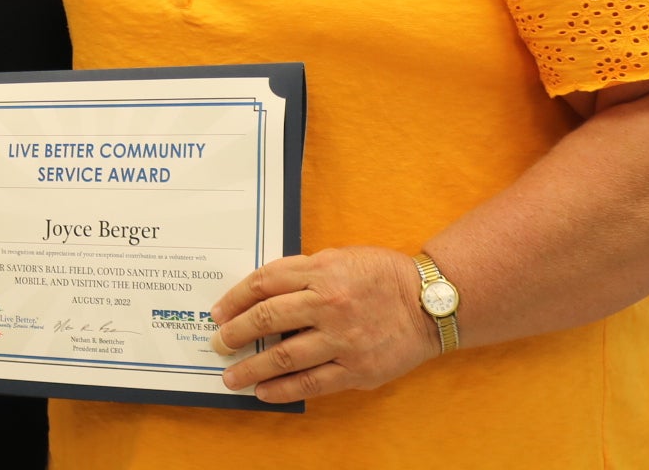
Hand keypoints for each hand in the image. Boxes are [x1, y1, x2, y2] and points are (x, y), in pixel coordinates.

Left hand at [208, 245, 437, 402]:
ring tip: (231, 376)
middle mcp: (328, 303)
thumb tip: (261, 293)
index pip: (263, 283)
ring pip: (283, 357)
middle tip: (217, 344)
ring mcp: (342, 339)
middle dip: (235, 333)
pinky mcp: (357, 369)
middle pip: (267, 319)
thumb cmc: (383, 276)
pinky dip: (283, 389)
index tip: (218, 313)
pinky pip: (311, 382)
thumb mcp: (339, 257)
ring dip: (250, 368)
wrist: (431, 303)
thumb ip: (302, 272)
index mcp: (321, 271)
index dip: (234, 299)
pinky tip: (264, 391)